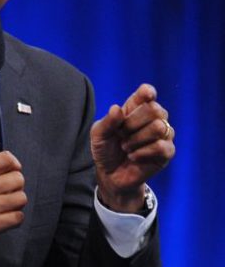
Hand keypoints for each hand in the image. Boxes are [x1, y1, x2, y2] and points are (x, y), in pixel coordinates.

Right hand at [0, 151, 25, 266]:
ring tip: (4, 206)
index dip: (13, 164)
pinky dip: (13, 219)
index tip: (13, 169)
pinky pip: (18, 217)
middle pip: (18, 179)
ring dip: (15, 203)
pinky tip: (2, 218)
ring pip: (21, 198)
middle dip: (16, 185)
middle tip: (7, 191)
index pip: (4, 159)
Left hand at [91, 84, 174, 212]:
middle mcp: (152, 119)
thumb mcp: (98, 135)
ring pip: (159, 127)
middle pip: (155, 109)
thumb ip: (107, 122)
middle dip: (133, 123)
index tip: (146, 95)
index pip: (146, 93)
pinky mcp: (167, 152)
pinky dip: (143, 152)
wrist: (110, 174)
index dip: (148, 92)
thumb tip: (117, 109)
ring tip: (126, 147)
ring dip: (137, 139)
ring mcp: (162, 135)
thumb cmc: (105, 150)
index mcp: (134, 109)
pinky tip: (134, 157)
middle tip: (122, 135)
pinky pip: (162, 146)